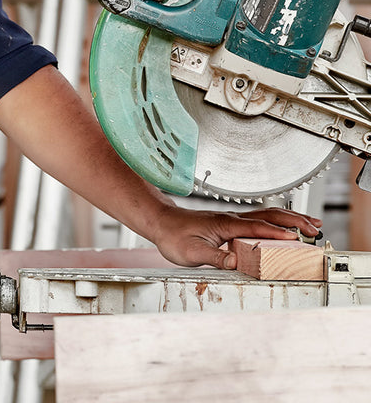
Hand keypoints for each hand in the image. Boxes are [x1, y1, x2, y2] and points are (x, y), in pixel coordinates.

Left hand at [151, 205, 322, 269]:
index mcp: (225, 225)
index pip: (257, 228)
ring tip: (309, 223)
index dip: (277, 234)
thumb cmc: (173, 236)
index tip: (297, 238)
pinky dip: (275, 222)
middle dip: (293, 221)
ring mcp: (231, 220)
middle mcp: (231, 219)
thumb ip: (214, 257)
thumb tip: (235, 262)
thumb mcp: (191, 252)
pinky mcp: (229, 223)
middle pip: (268, 216)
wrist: (161, 222)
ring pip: (265, 215)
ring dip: (288, 219)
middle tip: (315, 228)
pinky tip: (282, 227)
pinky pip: (258, 220)